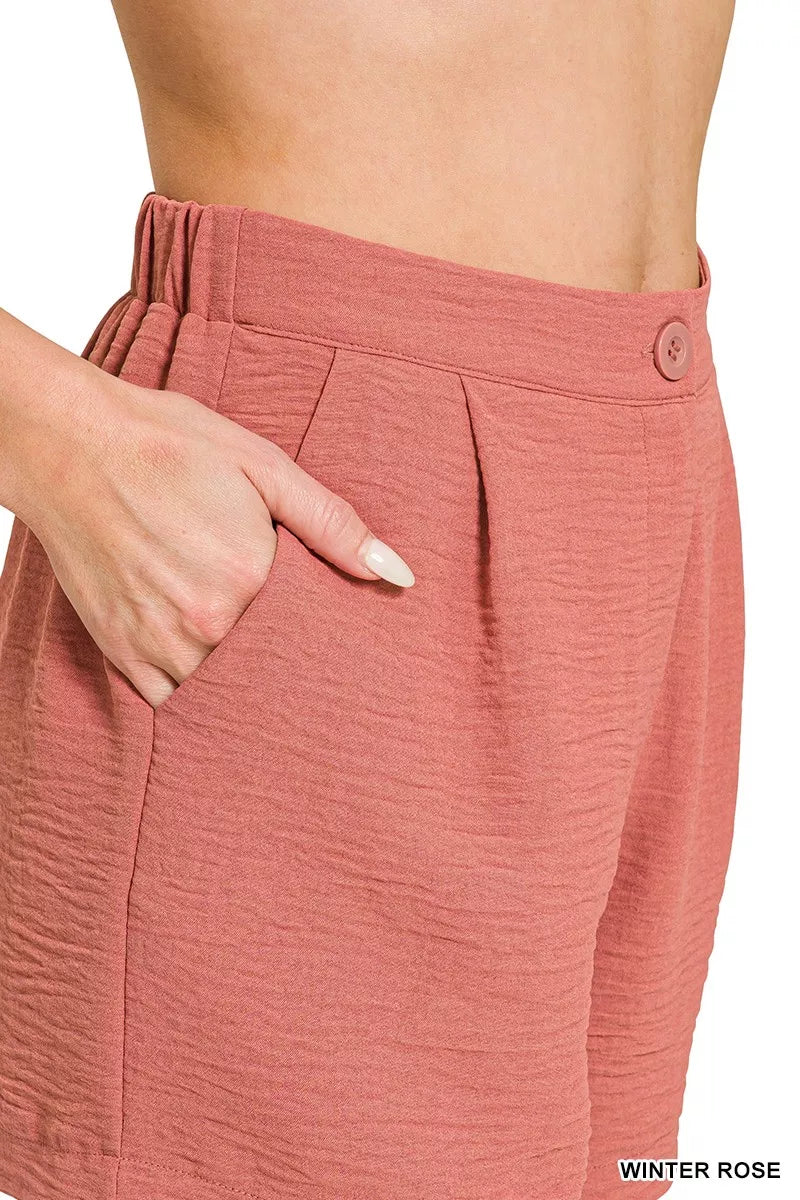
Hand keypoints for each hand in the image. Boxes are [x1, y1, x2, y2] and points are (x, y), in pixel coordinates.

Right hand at [13, 371, 413, 707]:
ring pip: (219, 695)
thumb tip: (398, 575)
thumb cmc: (171, 446)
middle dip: (284, 670)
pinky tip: (203, 668)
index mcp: (249, 581)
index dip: (325, 645)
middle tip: (296, 658)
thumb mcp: (264, 468)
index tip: (333, 645)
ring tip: (249, 659)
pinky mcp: (121, 652)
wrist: (70, 444)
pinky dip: (189, 693)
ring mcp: (157, 644)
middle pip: (267, 674)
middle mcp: (204, 624)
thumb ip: (333, 525)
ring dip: (238, 685)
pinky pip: (168, 703)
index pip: (311, 642)